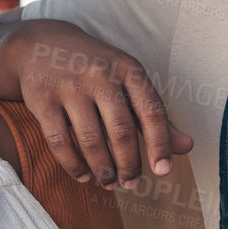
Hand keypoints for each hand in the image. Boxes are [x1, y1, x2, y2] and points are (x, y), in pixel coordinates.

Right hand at [1, 20, 193, 188]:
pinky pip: (59, 142)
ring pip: (91, 140)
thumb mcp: (127, 81)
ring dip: (103, 170)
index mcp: (127, 68)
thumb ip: (154, 114)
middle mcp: (100, 74)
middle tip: (132, 184)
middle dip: (129, 165)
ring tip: (109, 183)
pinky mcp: (42, 99)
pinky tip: (84, 176)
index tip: (163, 171)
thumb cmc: (94, 68)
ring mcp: (69, 86)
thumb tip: (187, 147)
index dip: (160, 144)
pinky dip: (73, 165)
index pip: (151, 111)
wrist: (40, 45)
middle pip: (121, 131)